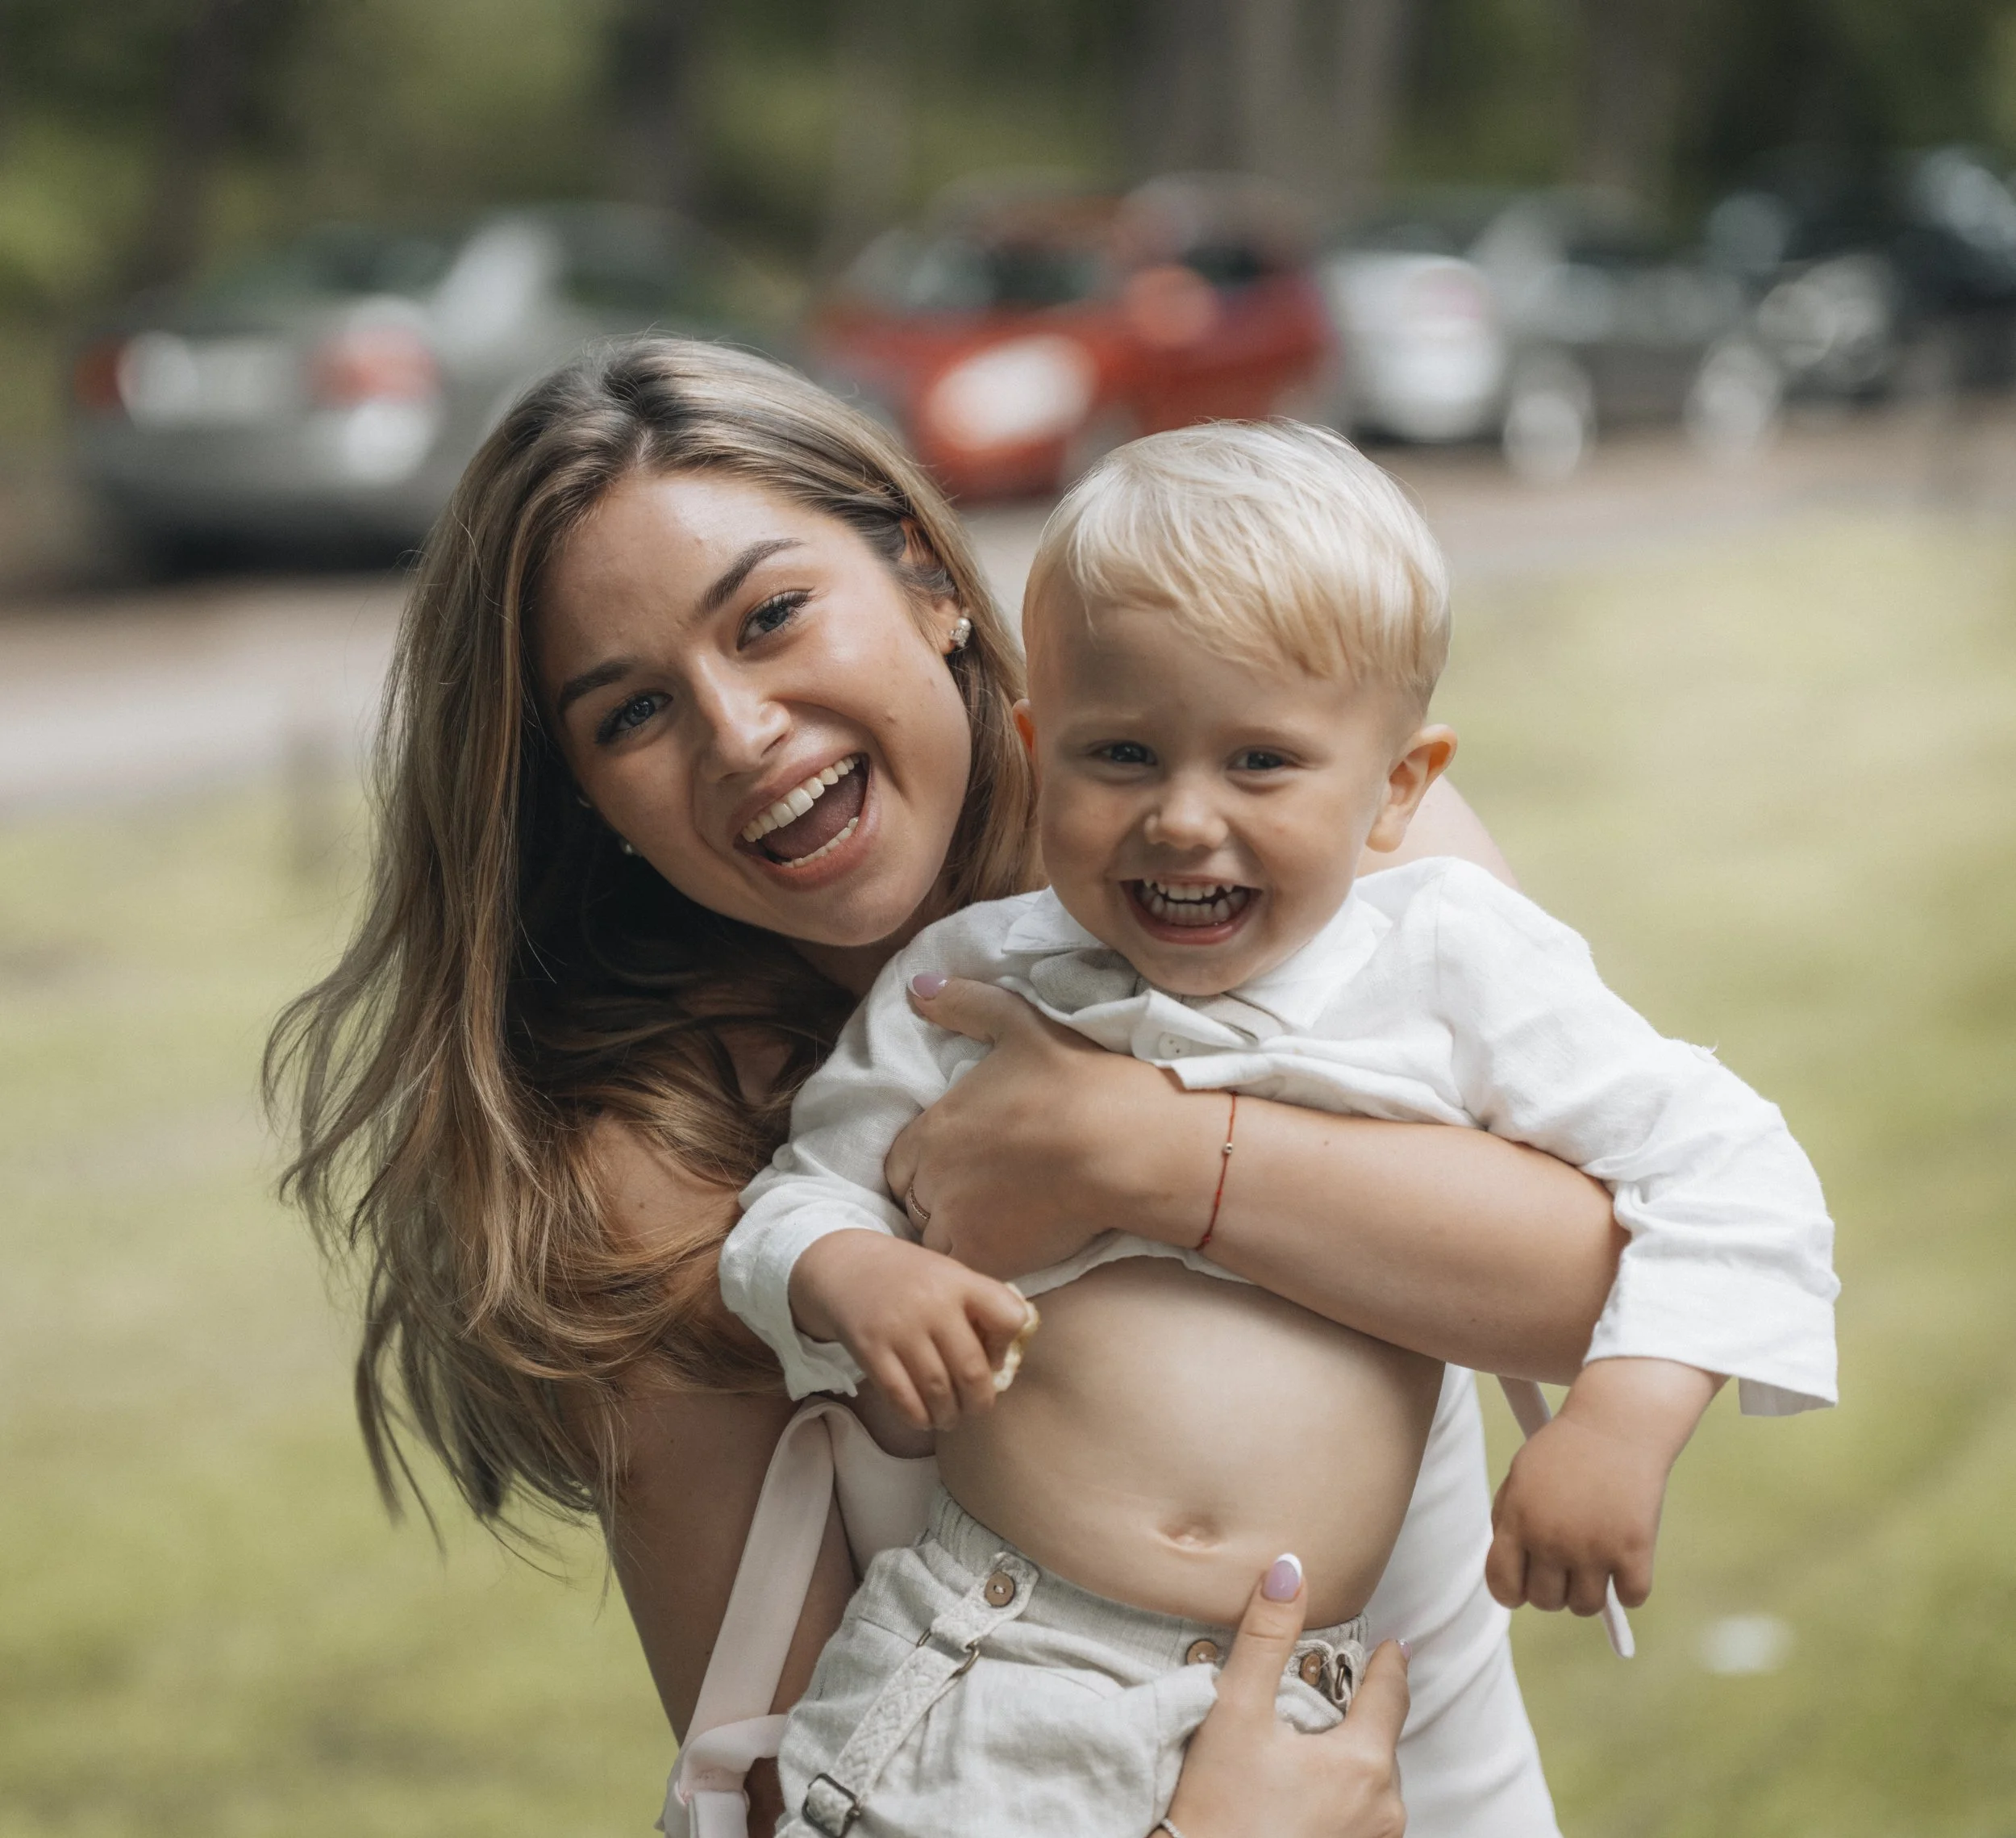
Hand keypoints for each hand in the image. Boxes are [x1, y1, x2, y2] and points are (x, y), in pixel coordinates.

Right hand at [787, 1230, 1032, 1432]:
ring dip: (949, 1415)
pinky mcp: (871, 1351)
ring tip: (949, 1417)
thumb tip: (1001, 1362)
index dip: (1007, 1345)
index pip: (1009, 1318)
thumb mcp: (949, 1275)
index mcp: (960, 1282)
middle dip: (979, 1401)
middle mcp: (933, 1304)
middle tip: (976, 1407)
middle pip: (972, 1370)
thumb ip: (978, 1308)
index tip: (993, 1355)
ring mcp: (900, 1329)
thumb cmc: (910, 1276)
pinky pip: (902, 1399)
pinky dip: (918, 1417)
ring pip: (938, 1391)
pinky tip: (924, 1418)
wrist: (846, 1266)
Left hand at [885, 976, 1221, 1278]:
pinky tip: (1013, 1248)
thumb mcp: (1019, 1024)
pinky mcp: (986, 1256)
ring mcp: (957, 1220)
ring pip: (936, 1241)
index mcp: (934, 1126)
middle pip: (915, 1202)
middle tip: (986, 1197)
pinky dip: (977, 1266)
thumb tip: (916, 986)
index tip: (963, 1165)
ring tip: (1002, 1226)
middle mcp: (933, 1177)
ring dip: (957, 1236)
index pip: (901, 1162)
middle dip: (940, 1202)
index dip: (928, 1166)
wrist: (1126, 1143)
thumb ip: (965, 1005)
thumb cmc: (1078, 1081)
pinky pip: (961, 1272)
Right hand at [1165, 1556, 1409, 1837]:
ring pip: (1371, 1780)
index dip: (1389, 1663)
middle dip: (1358, 1712)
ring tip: (1310, 1743)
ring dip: (1349, 1755)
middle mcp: (1383, 1809)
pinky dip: (1342, 1792)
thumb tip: (1289, 1569)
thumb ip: (1266, 1637)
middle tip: (1330, 1692)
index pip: (1391, 1695)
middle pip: (1380, 1739)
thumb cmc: (1217, 1810)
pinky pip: (1361, 1814)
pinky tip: (1305, 1789)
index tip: (1393, 1645)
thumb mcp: (1236, 1711)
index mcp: (1363, 1764)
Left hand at [1485, 1357, 1719, 1614]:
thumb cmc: (1565, 1449)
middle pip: (1546, 1602)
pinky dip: (1629, 1587)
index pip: (1503, 1586)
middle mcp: (1551, 1541)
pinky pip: (1630, 1599)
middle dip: (1554, 1588)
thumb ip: (1508, 1522)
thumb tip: (1512, 1572)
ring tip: (1595, 1561)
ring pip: (1585, 1608)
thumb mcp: (1519, 1477)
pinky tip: (1626, 1560)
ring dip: (1590, 1591)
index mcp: (1518, 1522)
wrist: (1616, 1424)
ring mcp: (1594, 1550)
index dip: (1513, 1592)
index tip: (1526, 1584)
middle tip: (1567, 1563)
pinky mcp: (1633, 1551)